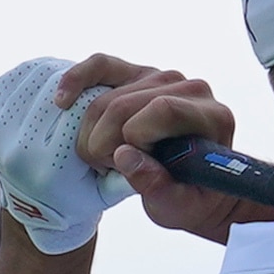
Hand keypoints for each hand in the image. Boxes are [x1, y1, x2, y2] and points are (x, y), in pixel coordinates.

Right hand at [61, 58, 266, 235]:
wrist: (194, 186)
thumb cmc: (190, 198)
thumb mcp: (180, 207)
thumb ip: (157, 187)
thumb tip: (124, 157)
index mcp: (211, 117)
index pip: (162, 110)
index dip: (134, 136)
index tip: (127, 163)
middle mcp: (191, 89)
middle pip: (127, 105)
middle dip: (105, 141)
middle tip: (106, 168)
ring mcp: (163, 77)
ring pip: (108, 96)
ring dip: (92, 131)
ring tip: (103, 156)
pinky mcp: (138, 73)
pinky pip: (101, 66)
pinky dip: (77, 81)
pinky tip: (62, 102)